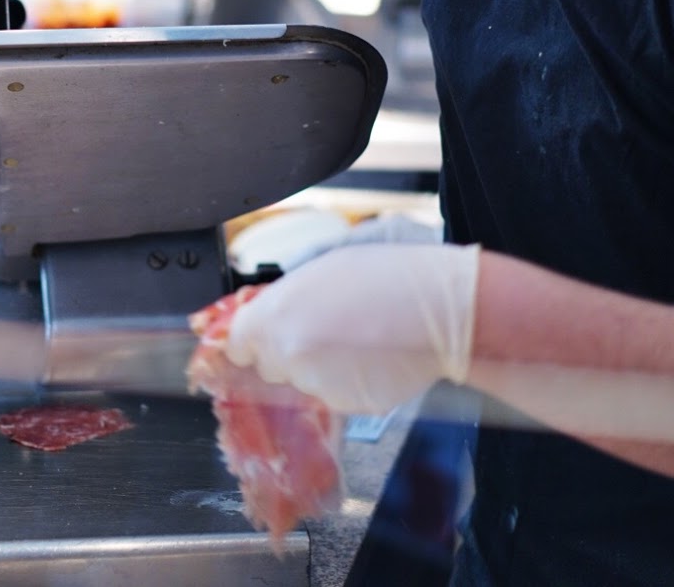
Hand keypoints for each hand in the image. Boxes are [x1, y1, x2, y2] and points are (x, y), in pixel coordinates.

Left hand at [225, 240, 480, 415]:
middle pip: (269, 367)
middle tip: (321, 332)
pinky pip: (336, 395)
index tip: (257, 342)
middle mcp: (288, 355)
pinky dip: (347, 382)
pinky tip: (371, 356)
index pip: (235, 346)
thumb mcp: (319, 269)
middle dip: (286, 355)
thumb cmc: (383, 277)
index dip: (248, 344)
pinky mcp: (348, 405)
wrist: (438, 307)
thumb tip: (263, 318)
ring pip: (304, 383)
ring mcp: (318, 384)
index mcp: (274, 316)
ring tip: (356, 339)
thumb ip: (282, 300)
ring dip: (319, 368)